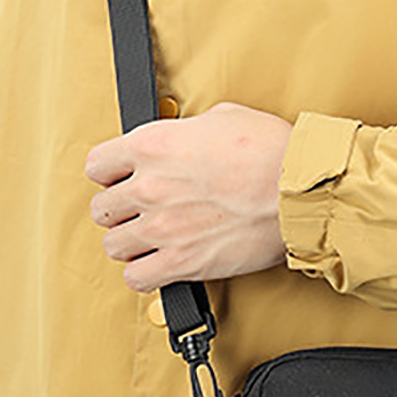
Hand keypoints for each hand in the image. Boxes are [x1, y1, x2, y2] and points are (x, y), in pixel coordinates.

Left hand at [84, 100, 292, 291]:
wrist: (300, 191)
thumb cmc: (272, 153)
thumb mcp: (221, 118)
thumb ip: (185, 133)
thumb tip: (180, 141)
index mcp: (153, 145)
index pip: (96, 165)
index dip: (109, 173)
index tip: (120, 179)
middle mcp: (149, 187)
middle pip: (103, 208)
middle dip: (120, 209)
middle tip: (140, 210)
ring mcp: (162, 228)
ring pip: (113, 245)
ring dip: (130, 243)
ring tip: (150, 239)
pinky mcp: (182, 262)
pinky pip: (136, 278)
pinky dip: (144, 274)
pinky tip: (158, 264)